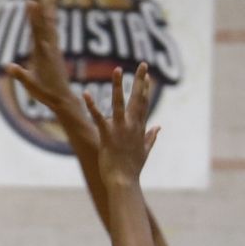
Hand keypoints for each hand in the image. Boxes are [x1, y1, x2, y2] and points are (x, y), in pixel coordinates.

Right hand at [4, 0, 75, 111]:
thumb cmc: (44, 93)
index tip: (31, 1)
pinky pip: (53, 28)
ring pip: (51, 21)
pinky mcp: (54, 49)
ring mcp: (53, 47)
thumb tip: (8, 66)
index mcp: (41, 53)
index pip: (36, 31)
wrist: (62, 98)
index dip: (33, 16)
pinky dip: (52, 17)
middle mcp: (48, 46)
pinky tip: (52, 10)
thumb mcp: (30, 86)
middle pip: (45, 20)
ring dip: (50, 5)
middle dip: (42, 2)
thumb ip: (20, 75)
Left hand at [82, 63, 160, 187]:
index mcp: (140, 128)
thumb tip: (158, 127)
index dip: (145, 88)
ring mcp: (120, 129)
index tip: (146, 74)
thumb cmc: (132, 168)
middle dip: (139, 80)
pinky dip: (92, 105)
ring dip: (118, 85)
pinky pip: (98, 117)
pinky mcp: (107, 135)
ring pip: (119, 103)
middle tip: (142, 64)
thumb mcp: (145, 151)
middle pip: (137, 98)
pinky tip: (86, 93)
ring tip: (117, 70)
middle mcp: (132, 126)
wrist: (124, 182)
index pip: (144, 104)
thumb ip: (151, 137)